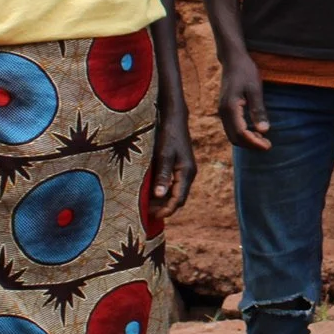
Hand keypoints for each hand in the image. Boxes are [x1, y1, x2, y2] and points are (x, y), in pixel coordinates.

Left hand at [149, 100, 198, 214]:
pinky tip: (150, 191)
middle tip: (145, 212)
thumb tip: (159, 195)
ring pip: (175, 192)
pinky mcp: (179, 166)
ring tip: (146, 204)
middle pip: (178, 198)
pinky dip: (162, 191)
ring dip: (162, 200)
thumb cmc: (168, 134)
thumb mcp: (163, 154)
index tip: (152, 216)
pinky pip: (173, 184)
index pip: (178, 199)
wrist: (174, 118)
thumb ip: (163, 175)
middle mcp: (188, 173)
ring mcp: (185, 170)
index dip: (166, 210)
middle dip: (163, 207)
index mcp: (186, 172)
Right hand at [217, 51, 271, 150]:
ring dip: (247, 141)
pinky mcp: (225, 110)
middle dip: (251, 145)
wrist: (233, 60)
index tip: (268, 146)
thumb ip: (258, 110)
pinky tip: (255, 131)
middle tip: (268, 145)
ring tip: (263, 140)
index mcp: (230, 108)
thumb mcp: (255, 89)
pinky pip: (232, 129)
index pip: (241, 133)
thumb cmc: (245, 71)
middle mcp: (223, 112)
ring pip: (232, 135)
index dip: (255, 142)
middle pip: (235, 138)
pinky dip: (243, 135)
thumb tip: (264, 130)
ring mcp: (222, 112)